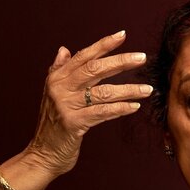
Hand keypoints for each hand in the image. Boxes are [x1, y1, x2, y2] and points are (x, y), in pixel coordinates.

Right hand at [25, 31, 150, 174]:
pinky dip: (120, 109)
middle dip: (121, 62)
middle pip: (95, 69)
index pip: (83, 56)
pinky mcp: (73, 123)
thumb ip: (59, 70)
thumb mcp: (53, 95)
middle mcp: (60, 88)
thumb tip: (64, 49)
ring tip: (147, 89)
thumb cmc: (53, 126)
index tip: (122, 35)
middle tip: (142, 58)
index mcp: (57, 77)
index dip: (103, 45)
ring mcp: (66, 105)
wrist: (41, 154)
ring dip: (129, 90)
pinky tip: (134, 106)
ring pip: (103, 92)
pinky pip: (102, 112)